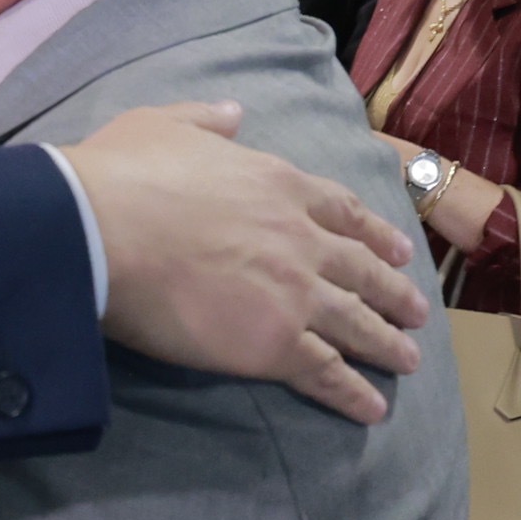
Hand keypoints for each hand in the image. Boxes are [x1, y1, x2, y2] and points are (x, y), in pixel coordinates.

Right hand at [60, 101, 428, 425]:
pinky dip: (353, 392)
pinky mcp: (274, 343)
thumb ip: (206, 120)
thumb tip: (233, 111)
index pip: (341, 211)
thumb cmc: (122, 175)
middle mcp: (300, 237)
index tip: (396, 250)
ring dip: (386, 343)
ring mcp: (294, 292)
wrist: (101, 229)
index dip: (373, 233)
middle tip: (418, 311)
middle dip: (394, 291)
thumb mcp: (164, 124)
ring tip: (409, 362)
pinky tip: (371, 408)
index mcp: (277, 184)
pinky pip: (325, 371)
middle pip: (362, 269)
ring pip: (356, 322)